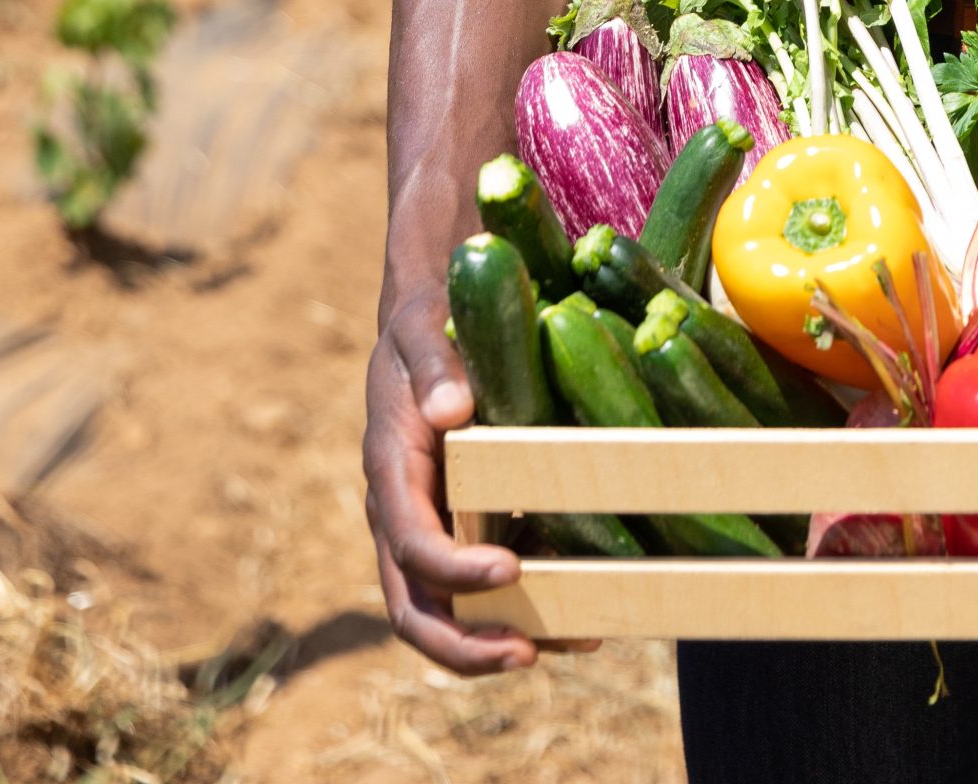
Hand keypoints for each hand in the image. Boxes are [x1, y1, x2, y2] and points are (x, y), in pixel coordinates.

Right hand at [363, 282, 546, 673]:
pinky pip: (488, 581)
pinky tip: (586, 610)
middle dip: (464, 645)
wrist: (429, 322)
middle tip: (526, 655)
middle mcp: (405, 514)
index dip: (453, 569)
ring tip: (576, 642)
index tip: (507, 572)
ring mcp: (434, 526)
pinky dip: (528, 604)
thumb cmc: (427, 324)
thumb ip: (436, 367)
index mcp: (391, 473)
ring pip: (451, 610)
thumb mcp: (423, 331)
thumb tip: (452, 410)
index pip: (411, 544)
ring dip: (502, 639)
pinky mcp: (467, 524)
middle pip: (416, 607)